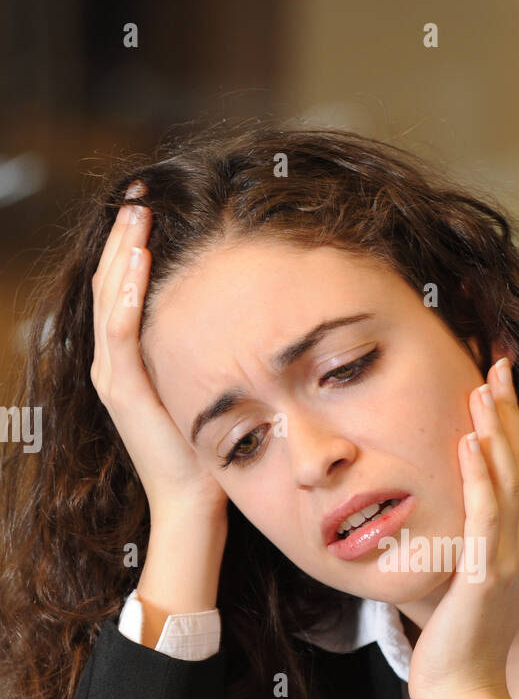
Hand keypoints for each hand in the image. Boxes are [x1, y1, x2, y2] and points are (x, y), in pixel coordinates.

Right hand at [89, 182, 229, 522]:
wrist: (193, 501)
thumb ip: (201, 349)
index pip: (120, 291)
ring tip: (134, 217)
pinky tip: (136, 263)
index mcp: (127, 361)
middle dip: (121, 239)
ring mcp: (113, 378)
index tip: (146, 210)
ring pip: (108, 301)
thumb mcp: (201, 384)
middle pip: (108, 286)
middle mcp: (111, 365)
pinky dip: (126, 296)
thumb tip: (230, 309)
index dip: (128, 249)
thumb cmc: (205, 450)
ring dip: (120, 255)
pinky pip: (120, 333)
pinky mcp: (124, 392)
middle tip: (136, 197)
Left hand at [407, 355, 518, 698]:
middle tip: (498, 365)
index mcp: (518, 543)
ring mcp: (508, 558)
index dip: (509, 425)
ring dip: (496, 431)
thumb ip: (471, 543)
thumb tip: (456, 510)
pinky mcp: (486, 574)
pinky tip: (470, 443)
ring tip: (484, 390)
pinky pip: (486, 516)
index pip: (517, 471)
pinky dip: (481, 477)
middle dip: (508, 412)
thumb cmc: (459, 640)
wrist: (463, 687)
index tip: (496, 386)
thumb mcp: (469, 579)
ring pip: (508, 481)